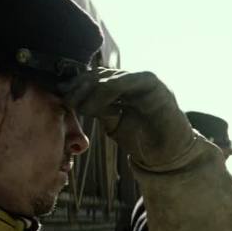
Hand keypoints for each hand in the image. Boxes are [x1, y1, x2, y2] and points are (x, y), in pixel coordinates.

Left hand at [60, 68, 196, 171]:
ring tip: (82, 108)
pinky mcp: (154, 86)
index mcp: (125, 87)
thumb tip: (71, 97)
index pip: (96, 77)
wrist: (170, 156)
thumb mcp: (113, 123)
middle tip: (68, 101)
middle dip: (80, 87)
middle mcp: (134, 80)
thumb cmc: (143, 142)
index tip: (61, 94)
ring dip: (91, 91)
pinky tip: (97, 108)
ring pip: (110, 77)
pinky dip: (107, 92)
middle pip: (100, 74)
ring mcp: (145, 81)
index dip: (77, 84)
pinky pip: (125, 82)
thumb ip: (98, 109)